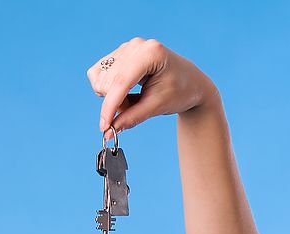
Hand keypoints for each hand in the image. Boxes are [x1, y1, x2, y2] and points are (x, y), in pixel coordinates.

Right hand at [87, 37, 218, 139]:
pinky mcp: (119, 53)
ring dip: (113, 97)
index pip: (121, 82)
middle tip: (136, 111)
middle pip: (108, 82)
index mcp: (151, 53)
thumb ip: (132, 118)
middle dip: (118, 104)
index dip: (110, 106)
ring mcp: (126, 47)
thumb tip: (108, 131)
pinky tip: (125, 92)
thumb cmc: (180, 92)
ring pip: (100, 79)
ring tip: (135, 100)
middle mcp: (136, 45)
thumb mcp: (158, 107)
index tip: (104, 127)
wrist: (190, 83)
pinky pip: (98, 74)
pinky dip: (109, 89)